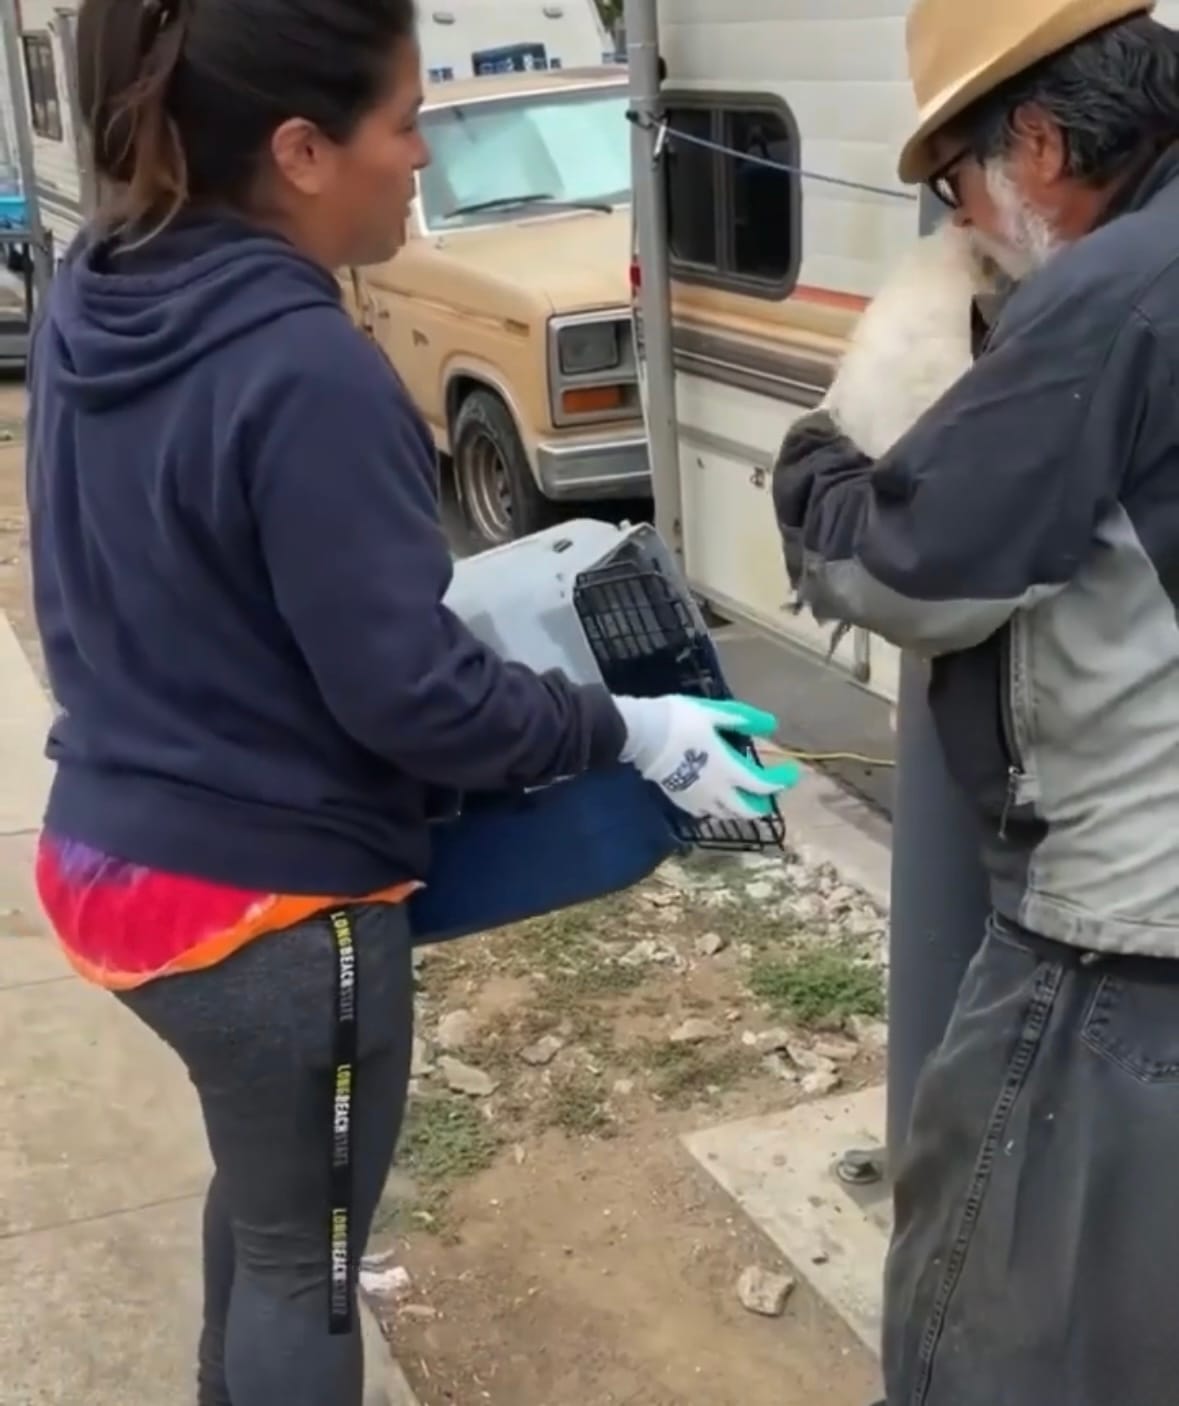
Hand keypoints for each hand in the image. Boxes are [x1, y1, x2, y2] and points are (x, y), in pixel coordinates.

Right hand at [614, 695, 799, 820]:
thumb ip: (743, 720)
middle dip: (761, 804)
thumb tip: (771, 725)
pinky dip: (716, 808)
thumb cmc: (680, 720)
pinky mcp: (679, 799)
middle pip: (746, 810)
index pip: (763, 785)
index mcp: (729, 769)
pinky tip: (714, 797)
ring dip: (740, 808)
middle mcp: (717, 790)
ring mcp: (697, 798)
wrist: (641, 734)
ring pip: (726, 814)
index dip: (781, 781)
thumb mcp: (714, 713)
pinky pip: (704, 812)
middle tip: (768, 795)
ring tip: (743, 795)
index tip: (791, 773)